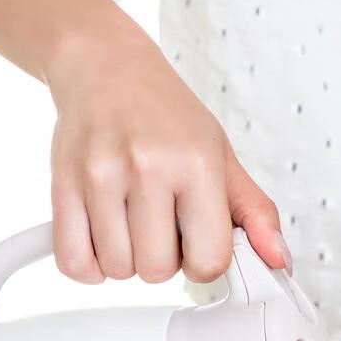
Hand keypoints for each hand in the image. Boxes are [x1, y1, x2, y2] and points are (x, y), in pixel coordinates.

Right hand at [0, 0, 290, 283]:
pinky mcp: (63, 188)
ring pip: (118, 270)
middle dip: (162, 260)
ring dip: (126, 260)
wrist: (105, 69)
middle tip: (160, 227)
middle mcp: (147, 167)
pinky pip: (75, 264)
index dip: (204, 262)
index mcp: (196, 163)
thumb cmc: (165, 115)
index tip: (196, 243)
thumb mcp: (221, 156)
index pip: (209, 261)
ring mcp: (100, 178)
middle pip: (157, 271)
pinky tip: (103, 238)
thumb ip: (254, 212)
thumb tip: (277, 259)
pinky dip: (90, 265)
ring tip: (130, 223)